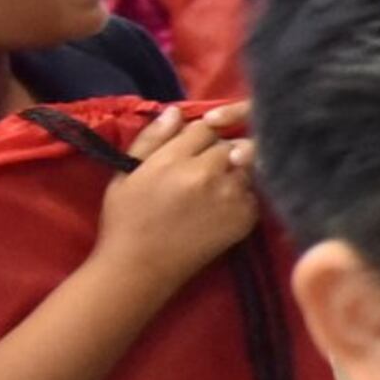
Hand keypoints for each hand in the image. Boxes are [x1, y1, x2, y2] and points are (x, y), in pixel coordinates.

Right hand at [87, 105, 259, 291]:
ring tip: (207, 192)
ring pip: (246, 165)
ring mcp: (231, 196)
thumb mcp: (127, 174)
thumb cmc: (126, 219)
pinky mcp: (247, 217)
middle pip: (229, 144)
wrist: (140, 268)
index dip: (197, 137)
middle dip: (218, 152)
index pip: (204, 128)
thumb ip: (152, 139)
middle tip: (199, 172)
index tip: (187, 152)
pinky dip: (240, 194)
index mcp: (176, 161)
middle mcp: (209, 175)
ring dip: (233, 171)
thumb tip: (177, 111)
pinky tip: (216, 209)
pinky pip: (252, 191)